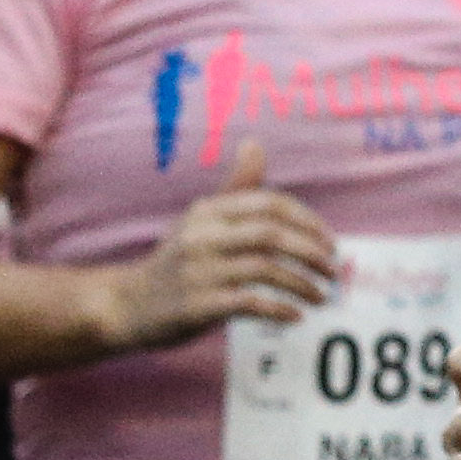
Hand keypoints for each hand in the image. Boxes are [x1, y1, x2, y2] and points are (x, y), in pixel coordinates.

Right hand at [106, 137, 338, 351]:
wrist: (125, 305)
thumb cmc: (176, 261)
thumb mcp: (200, 219)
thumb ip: (235, 188)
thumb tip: (255, 144)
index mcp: (208, 211)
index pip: (270, 204)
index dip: (307, 221)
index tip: (329, 243)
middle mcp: (202, 235)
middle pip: (271, 234)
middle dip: (311, 252)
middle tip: (334, 271)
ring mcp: (198, 270)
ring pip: (264, 268)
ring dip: (301, 283)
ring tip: (322, 296)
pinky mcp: (197, 305)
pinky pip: (249, 303)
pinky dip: (278, 308)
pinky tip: (296, 316)